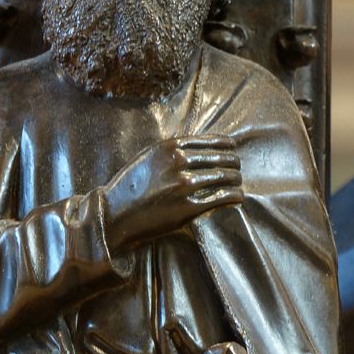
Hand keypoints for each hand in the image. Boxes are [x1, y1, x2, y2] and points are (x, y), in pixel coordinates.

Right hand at [102, 134, 242, 252]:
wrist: (115, 213)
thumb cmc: (130, 185)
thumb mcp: (148, 156)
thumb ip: (172, 149)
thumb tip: (199, 146)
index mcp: (170, 146)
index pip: (211, 141)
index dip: (227, 145)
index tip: (233, 149)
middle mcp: (179, 162)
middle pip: (222, 159)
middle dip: (234, 164)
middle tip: (236, 170)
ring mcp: (185, 185)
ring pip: (225, 177)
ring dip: (236, 180)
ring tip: (237, 184)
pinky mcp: (189, 207)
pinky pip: (222, 198)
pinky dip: (235, 197)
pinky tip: (237, 198)